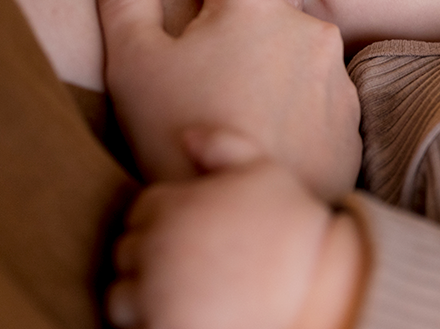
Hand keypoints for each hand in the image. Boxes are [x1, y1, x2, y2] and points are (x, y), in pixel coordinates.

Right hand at [94, 0, 360, 198]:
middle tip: (211, 30)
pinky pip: (316, 93)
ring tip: (236, 95)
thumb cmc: (181, 135)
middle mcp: (304, 27)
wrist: (248, 215)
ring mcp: (335, 72)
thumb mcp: (134, 63)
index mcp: (248, 4)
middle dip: (236, 10)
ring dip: (269, 60)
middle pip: (262, 4)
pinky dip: (293, 101)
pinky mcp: (351, 116)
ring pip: (293, 50)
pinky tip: (268, 125)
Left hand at [107, 154, 364, 328]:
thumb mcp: (264, 171)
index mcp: (173, 205)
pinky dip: (155, 321)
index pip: (141, 210)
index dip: (166, 219)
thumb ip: (222, 145)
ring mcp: (156, 292)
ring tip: (186, 294)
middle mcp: (156, 247)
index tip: (196, 233)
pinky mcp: (163, 327)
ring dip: (143, 295)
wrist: (314, 284)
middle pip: (125, 252)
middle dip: (151, 256)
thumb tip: (186, 135)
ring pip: (121, 296)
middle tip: (193, 265)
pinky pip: (137, 327)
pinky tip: (191, 312)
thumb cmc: (291, 224)